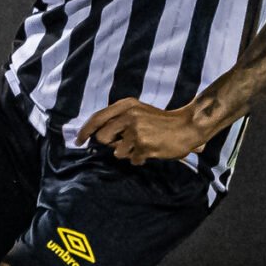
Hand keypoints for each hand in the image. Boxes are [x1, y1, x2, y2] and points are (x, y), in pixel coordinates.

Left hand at [78, 97, 204, 164]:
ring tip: (143, 146)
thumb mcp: (138, 111)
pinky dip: (140, 159)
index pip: (97, 118)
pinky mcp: (144, 145)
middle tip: (126, 144)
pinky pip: (133, 160)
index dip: (85, 131)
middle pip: (102, 138)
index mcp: (126, 105)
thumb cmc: (161, 122)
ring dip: (128, 153)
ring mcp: (136, 131)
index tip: (78, 141)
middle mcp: (129, 116)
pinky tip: (151, 151)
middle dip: (111, 145)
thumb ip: (118, 119)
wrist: (187, 126)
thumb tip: (95, 136)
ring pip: (117, 152)